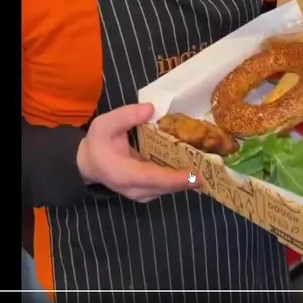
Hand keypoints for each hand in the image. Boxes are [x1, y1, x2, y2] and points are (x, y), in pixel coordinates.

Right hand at [77, 103, 198, 202]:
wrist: (90, 163)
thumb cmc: (98, 142)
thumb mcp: (105, 123)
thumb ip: (126, 115)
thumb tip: (151, 108)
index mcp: (122, 173)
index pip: (151, 178)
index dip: (174, 178)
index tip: (195, 175)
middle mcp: (134, 189)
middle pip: (165, 187)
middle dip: (188, 180)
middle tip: (211, 168)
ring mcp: (141, 194)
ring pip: (168, 190)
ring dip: (187, 180)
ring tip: (208, 166)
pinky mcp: (148, 193)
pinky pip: (166, 188)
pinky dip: (181, 179)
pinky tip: (195, 166)